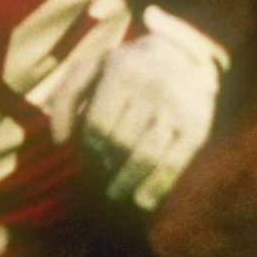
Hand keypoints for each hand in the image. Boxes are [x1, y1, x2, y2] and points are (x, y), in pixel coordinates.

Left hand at [81, 6, 229, 212]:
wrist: (187, 55)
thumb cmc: (128, 67)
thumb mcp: (92, 68)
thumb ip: (66, 98)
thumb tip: (60, 141)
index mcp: (123, 70)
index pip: (97, 125)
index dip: (88, 148)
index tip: (88, 158)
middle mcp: (152, 86)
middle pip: (119, 143)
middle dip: (106, 163)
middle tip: (104, 172)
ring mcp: (177, 108)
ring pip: (144, 157)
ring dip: (126, 182)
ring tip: (116, 193)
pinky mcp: (197, 127)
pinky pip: (174, 164)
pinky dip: (157, 187)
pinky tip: (143, 201)